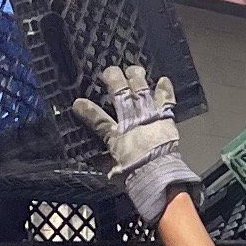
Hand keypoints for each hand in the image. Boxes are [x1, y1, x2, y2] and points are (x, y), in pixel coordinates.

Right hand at [72, 62, 200, 226]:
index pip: (98, 120)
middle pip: (122, 96)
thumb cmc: (136, 177)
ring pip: (142, 92)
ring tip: (134, 68)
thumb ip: (109, 164)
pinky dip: (165, 91)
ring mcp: (150, 118)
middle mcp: (132, 122)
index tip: (78, 102)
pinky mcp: (166, 120)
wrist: (160, 177)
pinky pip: (166, 101)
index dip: (87, 110)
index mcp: (116, 136)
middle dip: (115, 81)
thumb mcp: (116, 171)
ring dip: (138, 79)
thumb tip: (105, 166)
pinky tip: (163, 79)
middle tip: (110, 71)